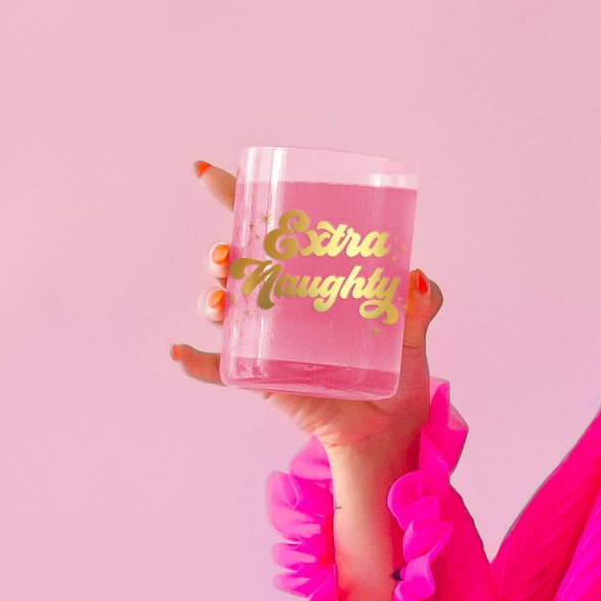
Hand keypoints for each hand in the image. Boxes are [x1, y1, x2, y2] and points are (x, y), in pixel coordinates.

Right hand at [170, 160, 444, 464]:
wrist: (390, 426)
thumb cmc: (398, 368)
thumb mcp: (413, 328)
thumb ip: (420, 302)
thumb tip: (414, 278)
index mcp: (309, 277)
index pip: (266, 230)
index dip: (234, 198)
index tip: (209, 175)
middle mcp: (280, 303)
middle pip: (235, 267)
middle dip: (221, 255)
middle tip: (228, 256)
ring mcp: (266, 340)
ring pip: (223, 312)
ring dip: (210, 301)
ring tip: (220, 301)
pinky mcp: (262, 379)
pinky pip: (219, 370)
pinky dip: (197, 362)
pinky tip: (180, 352)